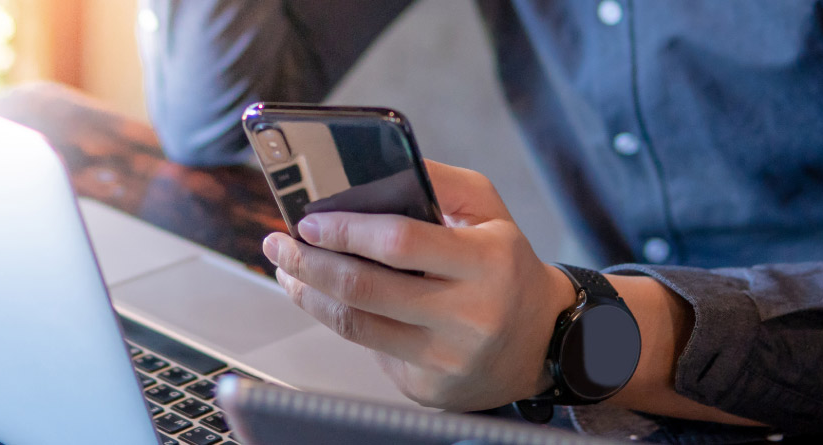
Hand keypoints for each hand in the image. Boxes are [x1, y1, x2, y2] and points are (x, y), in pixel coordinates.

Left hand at [262, 160, 574, 410]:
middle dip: (308, 262)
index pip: (398, 242)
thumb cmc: (505, 265)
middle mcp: (469, 316)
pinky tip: (328, 301)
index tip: (308, 221)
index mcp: (486, 262)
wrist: (543, 341)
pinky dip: (341, 321)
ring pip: (355, 325)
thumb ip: (437, 180)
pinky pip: (370, 350)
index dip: (344, 230)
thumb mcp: (488, 210)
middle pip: (363, 288)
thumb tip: (372, 165)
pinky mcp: (429, 388)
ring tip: (290, 271)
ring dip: (309, 295)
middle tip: (280, 244)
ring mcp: (446, 358)